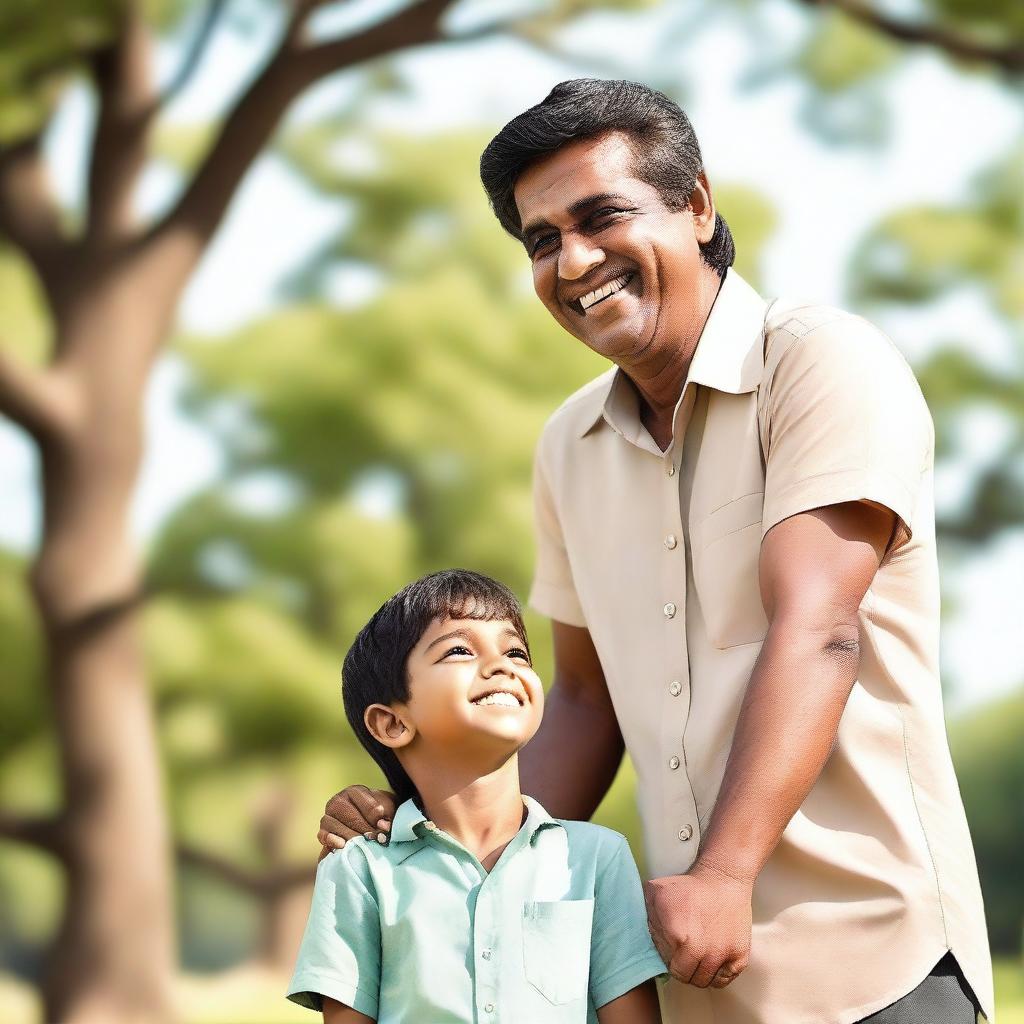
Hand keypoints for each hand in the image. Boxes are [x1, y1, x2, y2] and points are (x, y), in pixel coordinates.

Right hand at [317, 785, 395, 859]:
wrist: (369, 825)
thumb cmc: (380, 814)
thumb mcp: (388, 809)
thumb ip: (388, 815)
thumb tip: (383, 827)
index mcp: (355, 792)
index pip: (364, 803)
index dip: (375, 816)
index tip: (383, 826)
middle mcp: (338, 801)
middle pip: (351, 816)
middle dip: (365, 830)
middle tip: (376, 840)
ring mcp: (328, 816)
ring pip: (336, 825)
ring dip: (351, 837)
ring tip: (363, 845)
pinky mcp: (323, 831)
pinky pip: (323, 835)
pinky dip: (331, 840)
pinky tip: (342, 846)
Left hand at [643, 862, 752, 988]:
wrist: (723, 878)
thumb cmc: (691, 885)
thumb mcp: (658, 892)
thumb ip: (647, 915)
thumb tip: (641, 934)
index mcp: (678, 936)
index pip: (668, 964)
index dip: (667, 956)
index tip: (670, 947)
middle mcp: (700, 950)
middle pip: (686, 976)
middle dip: (682, 966)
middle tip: (682, 954)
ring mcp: (721, 955)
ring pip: (704, 981)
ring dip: (698, 972)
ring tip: (697, 957)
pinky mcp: (739, 956)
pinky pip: (724, 980)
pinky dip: (717, 975)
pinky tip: (712, 961)